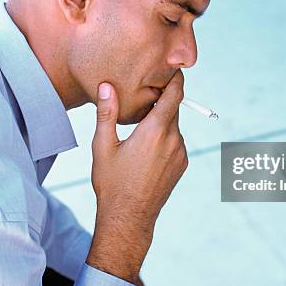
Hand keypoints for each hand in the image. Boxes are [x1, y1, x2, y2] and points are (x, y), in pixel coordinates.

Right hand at [86, 70, 188, 285]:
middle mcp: (173, 139)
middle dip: (161, 102)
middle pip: (172, 110)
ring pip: (173, 127)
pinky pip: (176, 143)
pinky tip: (146, 151)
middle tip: (144, 97)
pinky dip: (165, 139)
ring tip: (140, 130)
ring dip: (161, 123)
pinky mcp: (182, 165)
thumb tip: (107, 86)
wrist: (129, 217)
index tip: (173, 69)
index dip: (176, 79)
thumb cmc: (112, 182)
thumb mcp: (103, 146)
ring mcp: (180, 153)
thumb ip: (107, 113)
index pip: (174, 95)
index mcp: (154, 130)